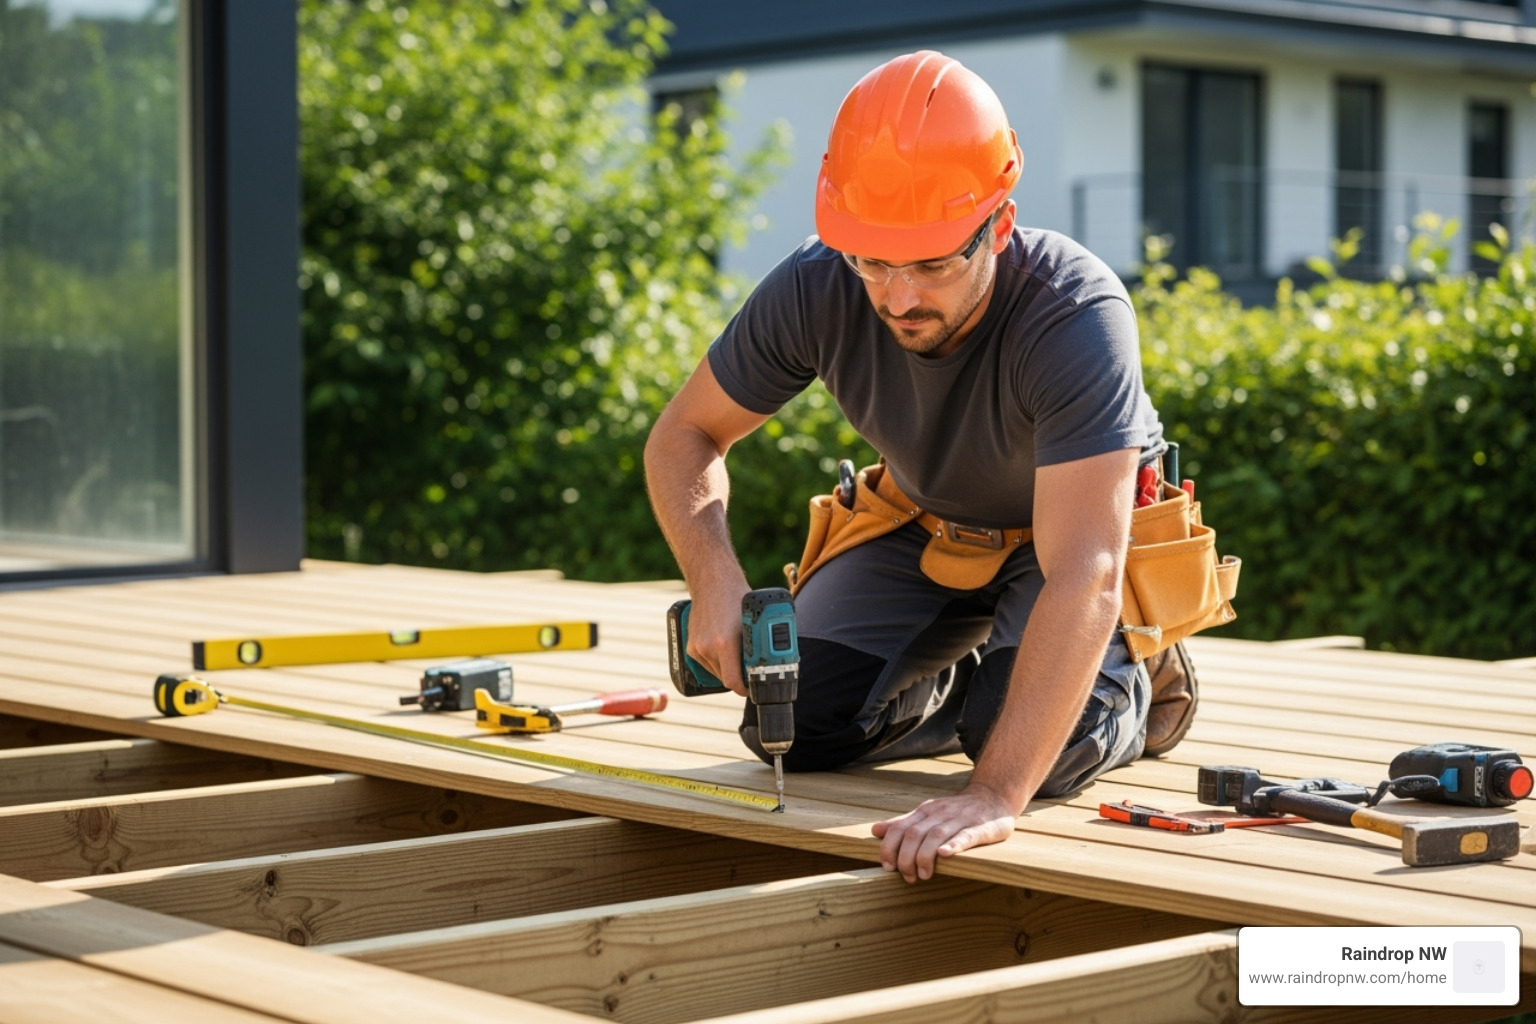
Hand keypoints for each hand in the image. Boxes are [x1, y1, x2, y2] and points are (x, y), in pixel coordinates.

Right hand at [685, 585, 748, 695]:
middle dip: (738, 676)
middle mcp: (707, 648)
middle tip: (749, 669)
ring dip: (726, 668)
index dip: (744, 689)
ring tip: (736, 652)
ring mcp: (696, 647)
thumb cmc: (736, 597)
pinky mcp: (690, 645)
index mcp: (724, 643)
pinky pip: (706, 663)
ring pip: (715, 671)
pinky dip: (716, 661)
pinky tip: (723, 647)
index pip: (733, 681)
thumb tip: (769, 663)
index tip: (751, 688)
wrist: (712, 581)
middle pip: (724, 678)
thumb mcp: (752, 622)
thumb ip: (757, 645)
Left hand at [870, 782, 1017, 881]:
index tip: (887, 866)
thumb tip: (875, 830)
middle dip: (906, 858)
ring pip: (935, 835)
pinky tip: (945, 854)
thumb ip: (903, 823)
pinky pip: (965, 835)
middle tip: (908, 877)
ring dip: (925, 857)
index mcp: (925, 812)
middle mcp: (939, 814)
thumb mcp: (927, 813)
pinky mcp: (980, 827)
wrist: (992, 796)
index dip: (889, 848)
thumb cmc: (956, 810)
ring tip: (924, 875)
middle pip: (914, 834)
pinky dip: (954, 845)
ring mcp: (959, 819)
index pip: (899, 828)